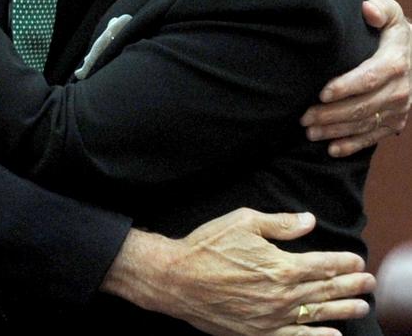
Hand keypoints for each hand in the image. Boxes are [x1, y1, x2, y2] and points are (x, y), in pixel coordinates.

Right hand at [105, 209, 373, 335]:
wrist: (177, 279)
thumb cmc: (208, 246)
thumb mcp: (243, 221)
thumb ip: (279, 223)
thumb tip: (309, 221)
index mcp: (280, 266)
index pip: (322, 265)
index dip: (342, 262)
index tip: (357, 260)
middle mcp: (281, 296)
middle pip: (324, 291)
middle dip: (350, 286)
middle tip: (369, 283)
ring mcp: (271, 318)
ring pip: (316, 315)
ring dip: (342, 311)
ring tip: (361, 307)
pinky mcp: (258, 332)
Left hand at [301, 0, 410, 155]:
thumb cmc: (392, 32)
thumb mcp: (391, 14)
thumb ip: (381, 9)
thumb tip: (367, 9)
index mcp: (394, 63)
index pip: (368, 78)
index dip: (345, 87)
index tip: (321, 93)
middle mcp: (400, 90)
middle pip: (362, 106)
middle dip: (331, 114)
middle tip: (304, 117)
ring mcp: (399, 109)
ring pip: (365, 124)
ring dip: (336, 131)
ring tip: (309, 132)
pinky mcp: (396, 121)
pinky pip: (374, 137)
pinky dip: (353, 145)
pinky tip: (331, 149)